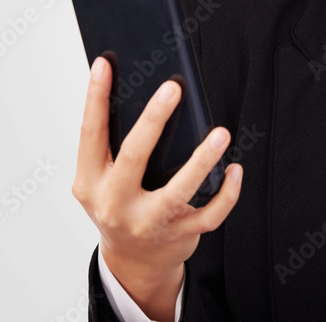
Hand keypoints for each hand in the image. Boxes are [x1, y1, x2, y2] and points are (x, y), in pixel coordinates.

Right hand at [72, 56, 242, 317]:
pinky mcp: (179, 235)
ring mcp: (148, 223)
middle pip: (133, 158)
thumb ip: (115, 145)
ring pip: (178, 192)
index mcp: (91, 182)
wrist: (132, 262)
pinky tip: (235, 169)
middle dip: (154, 121)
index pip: (90, 134)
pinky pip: (209, 214)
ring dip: (202, 161)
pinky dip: (227, 192)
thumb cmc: (122, 204)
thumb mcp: (103, 179)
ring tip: (221, 133)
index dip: (95, 98)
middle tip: (174, 87)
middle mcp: (115, 203)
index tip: (105, 64)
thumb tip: (142, 90)